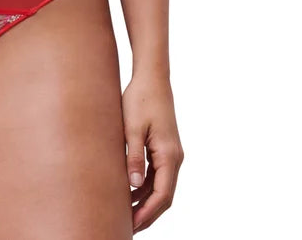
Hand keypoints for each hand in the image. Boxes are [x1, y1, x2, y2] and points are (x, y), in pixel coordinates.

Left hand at [121, 73, 183, 232]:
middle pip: (164, 196)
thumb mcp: (132, 128)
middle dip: (148, 214)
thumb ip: (133, 156)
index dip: (147, 213)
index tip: (131, 226)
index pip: (162, 195)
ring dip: (146, 203)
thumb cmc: (140, 99)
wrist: (152, 77)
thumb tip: (133, 186)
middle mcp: (175, 158)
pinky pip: (157, 175)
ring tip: (125, 216)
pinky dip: (145, 188)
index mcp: (169, 155)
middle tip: (127, 228)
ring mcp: (171, 153)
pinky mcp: (164, 148)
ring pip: (161, 187)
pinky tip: (129, 194)